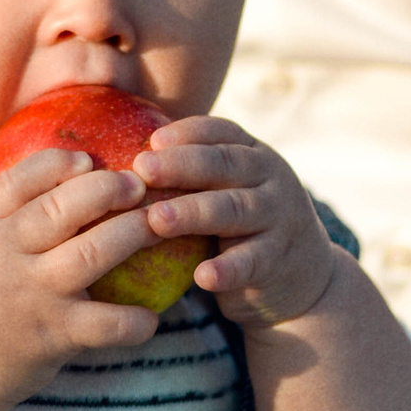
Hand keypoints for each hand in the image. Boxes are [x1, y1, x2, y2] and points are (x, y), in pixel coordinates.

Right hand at [0, 147, 163, 410]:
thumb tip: (41, 201)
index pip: (19, 180)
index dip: (57, 163)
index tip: (86, 158)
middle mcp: (5, 253)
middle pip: (65, 206)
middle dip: (108, 188)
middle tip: (138, 184)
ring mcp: (30, 293)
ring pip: (94, 252)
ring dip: (134, 234)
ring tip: (161, 226)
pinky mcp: (50, 335)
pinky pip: (107, 323)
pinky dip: (135, 320)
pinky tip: (150, 318)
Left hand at [137, 117, 337, 328]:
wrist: (300, 278)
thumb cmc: (238, 226)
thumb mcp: (223, 189)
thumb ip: (187, 171)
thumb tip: (109, 158)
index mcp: (251, 153)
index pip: (220, 132)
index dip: (187, 133)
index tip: (150, 140)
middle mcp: (269, 178)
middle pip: (224, 165)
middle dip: (181, 165)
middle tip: (142, 168)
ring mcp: (278, 218)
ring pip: (234, 210)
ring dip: (194, 213)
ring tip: (157, 220)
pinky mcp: (278, 259)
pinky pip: (251, 262)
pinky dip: (227, 269)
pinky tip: (202, 277)